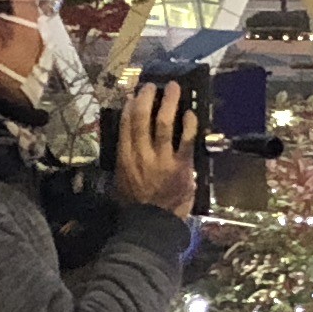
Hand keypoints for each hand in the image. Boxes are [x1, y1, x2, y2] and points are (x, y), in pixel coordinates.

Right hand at [115, 76, 199, 214]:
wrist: (152, 225)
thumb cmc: (136, 205)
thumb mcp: (121, 181)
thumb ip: (124, 160)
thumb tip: (126, 142)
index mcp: (124, 157)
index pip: (125, 124)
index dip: (130, 106)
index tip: (134, 94)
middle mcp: (141, 154)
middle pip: (141, 118)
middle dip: (147, 97)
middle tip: (152, 86)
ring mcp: (162, 159)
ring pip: (164, 123)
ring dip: (169, 102)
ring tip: (174, 88)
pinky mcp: (181, 167)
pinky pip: (186, 140)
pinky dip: (189, 124)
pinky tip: (190, 113)